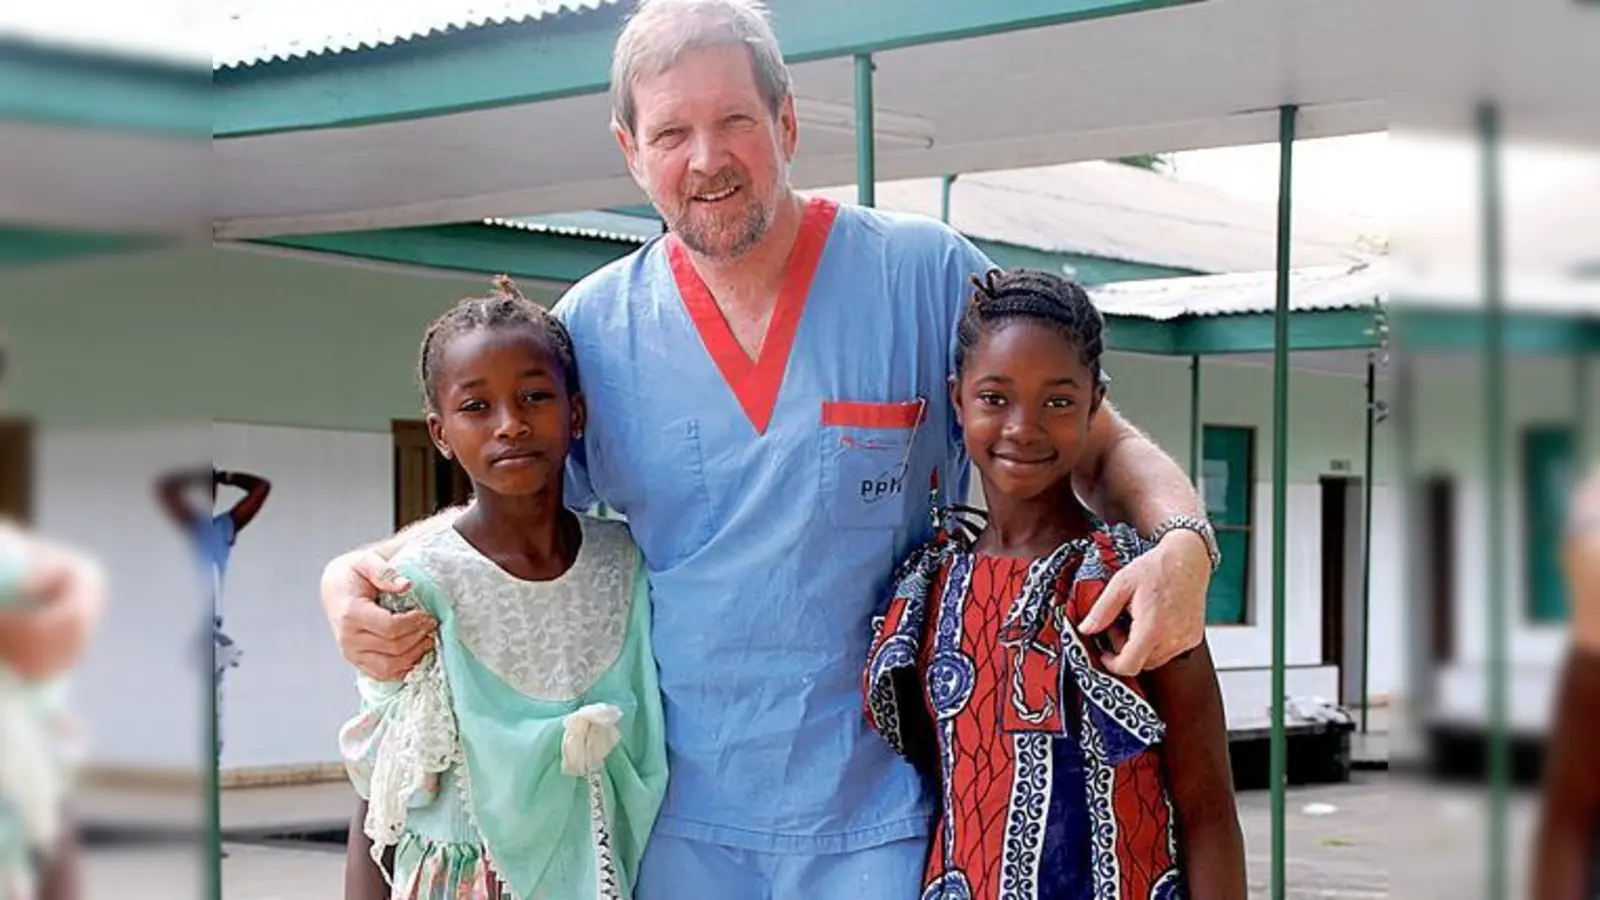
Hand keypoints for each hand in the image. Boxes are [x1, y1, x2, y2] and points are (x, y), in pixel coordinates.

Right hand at [321, 550, 434, 681]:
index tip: (429, 615)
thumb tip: (406, 584)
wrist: (334, 589)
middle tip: (432, 625)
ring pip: (390, 666)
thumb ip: (385, 571)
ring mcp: (351, 654)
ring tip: (427, 639)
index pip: (390, 627)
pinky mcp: (357, 663)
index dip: (415, 623)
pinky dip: (404, 668)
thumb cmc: (353, 574)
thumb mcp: (366, 561)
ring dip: (414, 655)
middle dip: (419, 637)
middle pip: (394, 648)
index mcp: (351, 613)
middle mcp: (348, 638)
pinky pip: (384, 674)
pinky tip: (416, 652)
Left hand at [1079, 530, 1209, 675]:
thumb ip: (1101, 611)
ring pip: (1154, 660)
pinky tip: (1152, 621)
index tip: (1104, 653)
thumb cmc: (1155, 568)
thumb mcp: (1121, 584)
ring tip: (1135, 620)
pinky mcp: (1193, 638)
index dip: (1112, 664)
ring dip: (1140, 647)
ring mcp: (1186, 640)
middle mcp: (1173, 638)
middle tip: (1119, 623)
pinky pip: (1169, 652)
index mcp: (1152, 627)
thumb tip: (1085, 630)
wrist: (1188, 558)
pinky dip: (1156, 643)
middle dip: (1124, 649)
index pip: (1130, 665)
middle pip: (1140, 663)